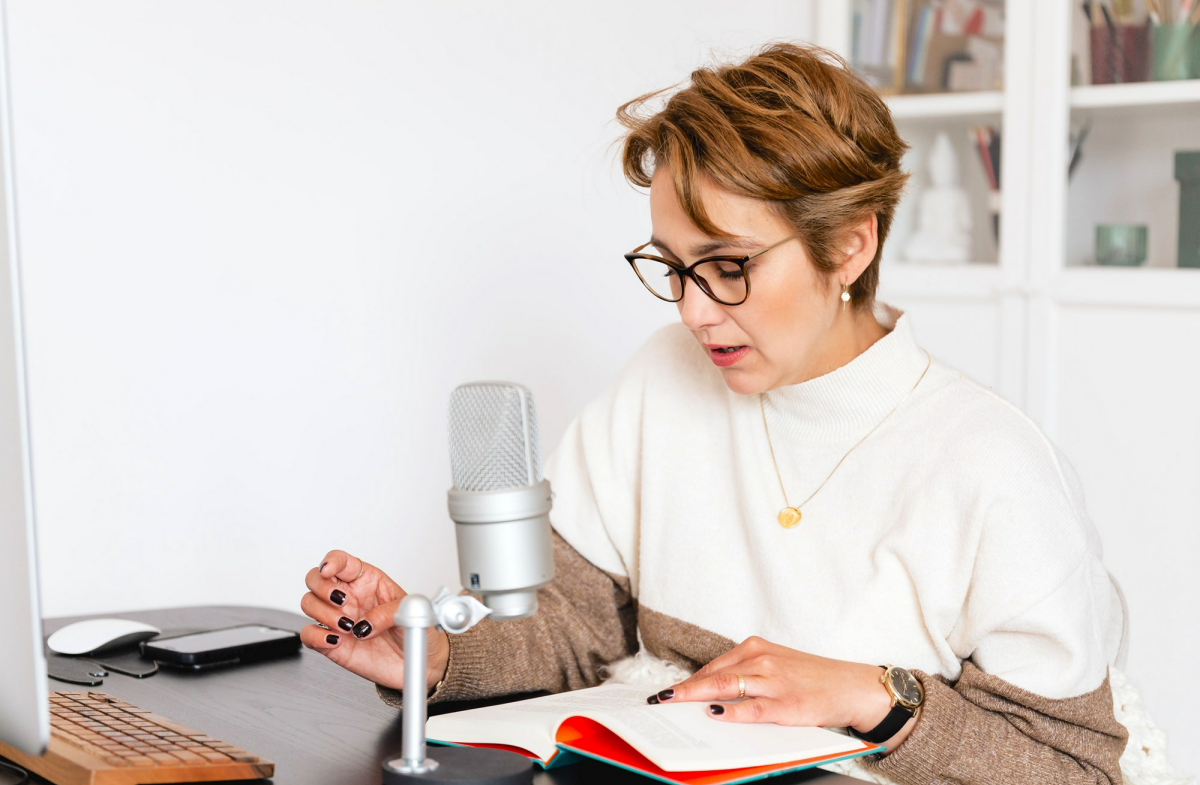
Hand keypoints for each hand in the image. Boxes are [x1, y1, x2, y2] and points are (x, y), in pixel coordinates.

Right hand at [299, 550, 448, 691]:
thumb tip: (365, 624)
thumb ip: (388, 613)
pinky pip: (309, 635)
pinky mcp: (332, 643)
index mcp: (367, 580)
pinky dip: (315, 636)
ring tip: (348, 626)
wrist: (420, 662)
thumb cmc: (414, 628)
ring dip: (323, 613)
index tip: (328, 570)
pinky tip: (334, 639)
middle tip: (342, 602)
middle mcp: (348, 597)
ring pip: (309, 604)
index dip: (331, 561)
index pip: (341, 561)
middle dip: (322, 587)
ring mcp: (338, 619)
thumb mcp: (409, 612)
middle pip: (315, 579)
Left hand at [645, 636, 895, 735]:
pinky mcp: (787, 703)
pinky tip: (715, 715)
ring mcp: (774, 681)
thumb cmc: (811, 679)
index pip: (712, 666)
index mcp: (756, 648)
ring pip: (726, 687)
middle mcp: (761, 660)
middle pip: (713, 675)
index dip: (687, 681)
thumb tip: (709, 695)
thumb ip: (745, 675)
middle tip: (659, 700)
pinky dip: (733, 712)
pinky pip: (753, 708)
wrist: (851, 686)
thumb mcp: (775, 666)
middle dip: (683, 690)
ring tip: (675, 706)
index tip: (666, 692)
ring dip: (697, 698)